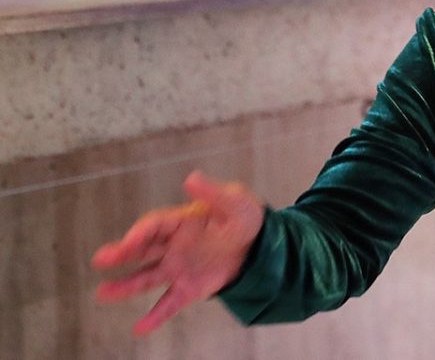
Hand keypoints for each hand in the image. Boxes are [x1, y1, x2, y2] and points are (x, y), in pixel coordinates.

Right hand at [92, 170, 264, 335]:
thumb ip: (213, 193)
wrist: (261, 244)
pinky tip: (139, 328)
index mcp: (181, 221)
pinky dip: (155, 316)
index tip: (129, 242)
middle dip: (121, 254)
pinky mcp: (190, 288)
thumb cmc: (245, 217)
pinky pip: (169, 303)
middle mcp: (174, 246)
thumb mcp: (236, 201)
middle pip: (142, 249)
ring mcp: (179, 268)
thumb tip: (192, 178)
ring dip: (126, 286)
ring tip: (103, 293)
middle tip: (100, 260)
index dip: (140, 233)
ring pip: (147, 278)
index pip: (154, 225)